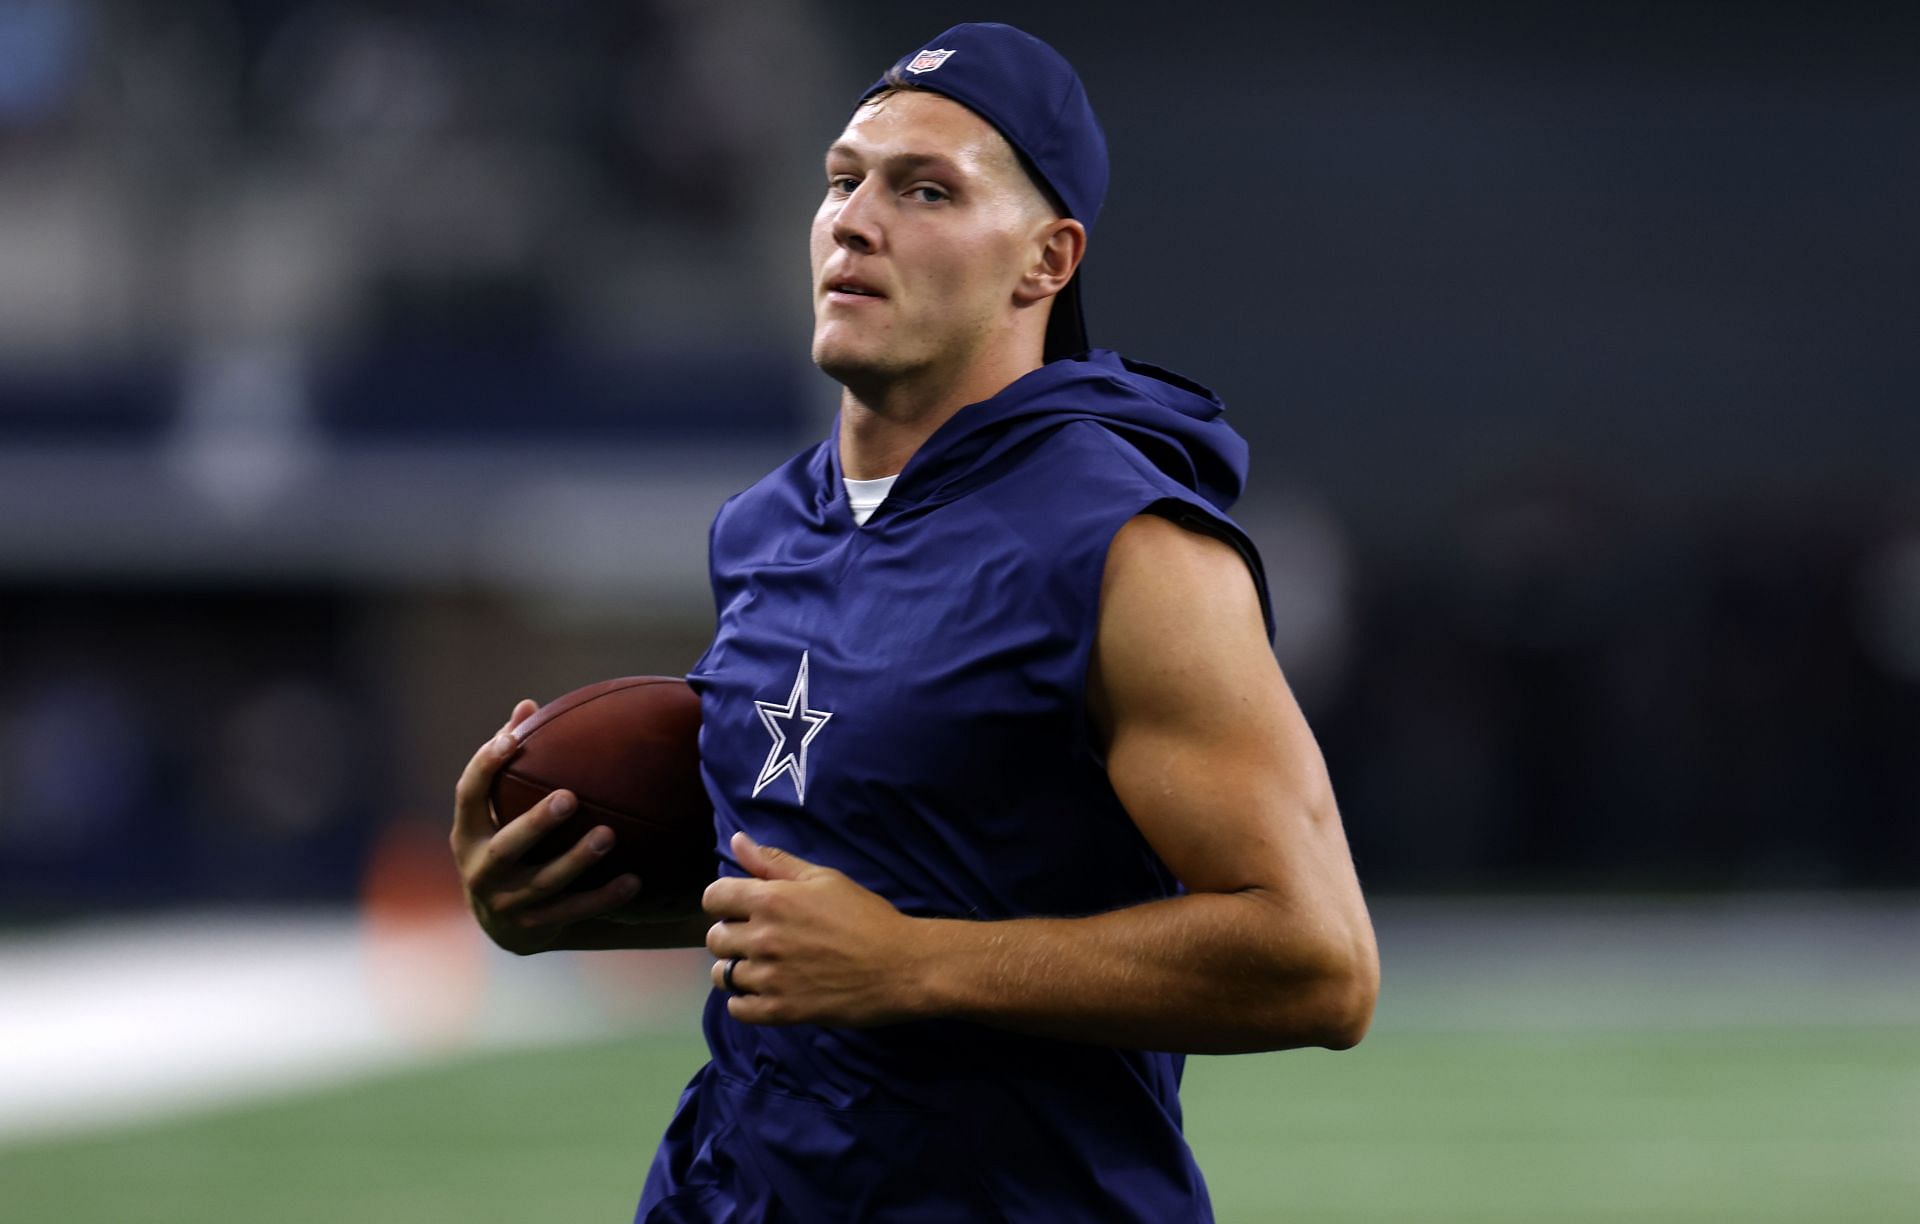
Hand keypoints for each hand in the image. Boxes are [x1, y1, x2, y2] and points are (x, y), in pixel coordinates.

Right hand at [450, 700, 640, 954]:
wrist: (500, 921)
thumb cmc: (504, 840)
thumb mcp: (497, 809)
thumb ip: (511, 762)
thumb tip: (528, 705)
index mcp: (468, 832)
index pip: (468, 795)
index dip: (485, 767)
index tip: (510, 740)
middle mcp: (480, 869)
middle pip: (506, 846)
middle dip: (535, 823)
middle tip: (569, 797)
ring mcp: (505, 902)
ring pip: (543, 883)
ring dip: (577, 860)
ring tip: (608, 835)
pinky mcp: (533, 927)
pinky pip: (572, 912)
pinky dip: (602, 898)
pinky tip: (633, 881)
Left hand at [703, 831, 927, 1025]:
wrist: (901, 966)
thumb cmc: (866, 916)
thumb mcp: (823, 879)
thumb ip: (775, 863)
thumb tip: (736, 841)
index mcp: (771, 899)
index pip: (713, 897)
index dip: (724, 900)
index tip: (741, 907)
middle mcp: (763, 937)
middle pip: (715, 937)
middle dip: (731, 934)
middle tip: (760, 937)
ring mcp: (769, 977)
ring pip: (723, 974)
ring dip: (738, 968)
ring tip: (764, 966)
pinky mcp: (780, 1010)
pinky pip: (738, 1009)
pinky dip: (745, 1001)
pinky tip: (766, 991)